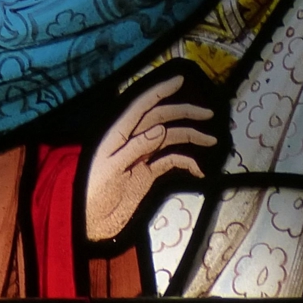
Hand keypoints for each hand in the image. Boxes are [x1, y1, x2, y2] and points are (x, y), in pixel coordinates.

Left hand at [85, 73, 215, 243]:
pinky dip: (185, 162)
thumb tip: (161, 129)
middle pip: (162, 118)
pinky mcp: (147, 174)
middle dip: (185, 113)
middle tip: (209, 115)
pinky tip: (198, 171)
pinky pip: (170, 161)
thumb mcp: (111, 170)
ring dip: (190, 136)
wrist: (90, 223)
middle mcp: (133, 139)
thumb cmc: (93, 193)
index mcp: (120, 132)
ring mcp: (142, 156)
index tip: (180, 79)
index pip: (142, 105)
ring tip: (212, 141)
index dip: (160, 90)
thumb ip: (134, 148)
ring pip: (170, 138)